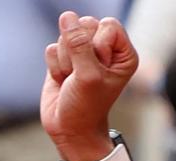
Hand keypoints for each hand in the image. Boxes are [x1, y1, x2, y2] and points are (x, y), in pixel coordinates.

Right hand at [42, 12, 138, 160]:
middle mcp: (106, 51)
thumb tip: (67, 17)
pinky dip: (54, 65)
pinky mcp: (64, 58)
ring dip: (66, 61)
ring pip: (65, 35)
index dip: (98, 45)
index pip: (109, 24)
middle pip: (85, 24)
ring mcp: (84, 53)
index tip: (98, 68)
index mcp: (123, 54)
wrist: (71, 127)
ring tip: (73, 80)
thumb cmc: (88, 106)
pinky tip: (63, 80)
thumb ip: (79, 44)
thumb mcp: (88, 76)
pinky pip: (52, 47)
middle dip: (78, 51)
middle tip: (83, 75)